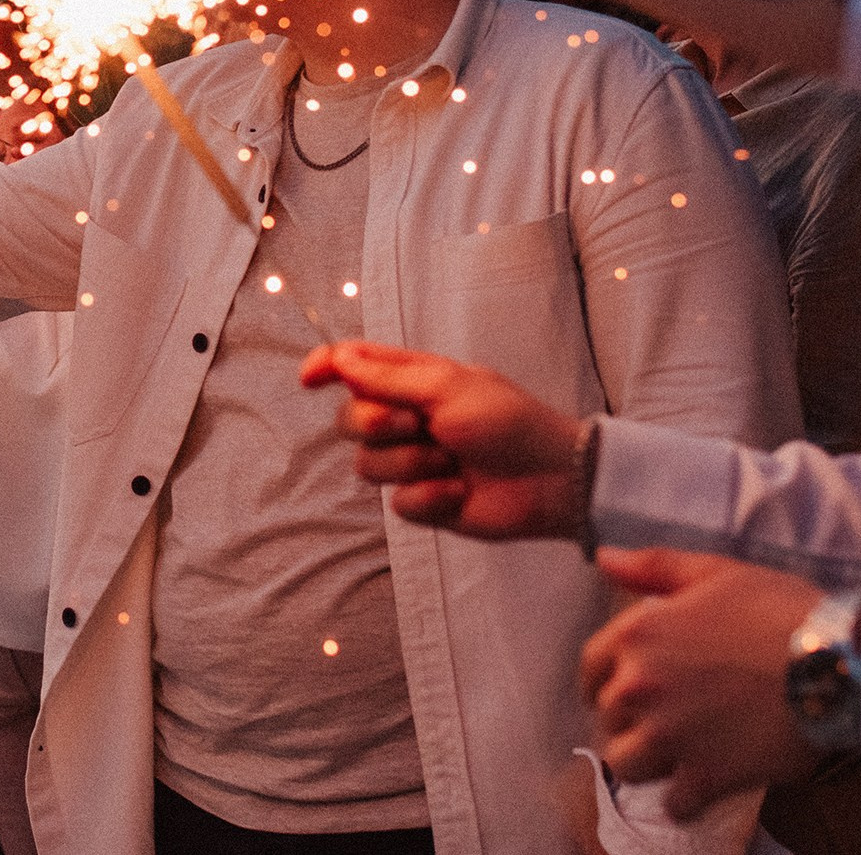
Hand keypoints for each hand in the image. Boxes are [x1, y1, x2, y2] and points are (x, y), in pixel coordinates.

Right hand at [299, 340, 584, 539]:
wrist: (551, 480)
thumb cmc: (508, 421)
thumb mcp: (446, 386)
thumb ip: (387, 376)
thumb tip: (337, 358)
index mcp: (411, 380)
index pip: (352, 367)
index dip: (325, 368)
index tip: (309, 379)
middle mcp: (406, 418)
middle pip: (349, 420)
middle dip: (376, 424)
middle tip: (418, 425)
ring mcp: (412, 461)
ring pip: (367, 465)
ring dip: (410, 463)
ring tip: (451, 463)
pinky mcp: (424, 502)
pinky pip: (398, 502)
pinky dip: (429, 497)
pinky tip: (459, 492)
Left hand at [581, 548, 830, 817]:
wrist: (837, 660)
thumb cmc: (780, 610)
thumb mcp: (714, 572)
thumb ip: (652, 567)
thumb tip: (603, 558)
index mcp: (637, 636)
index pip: (589, 670)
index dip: (603, 682)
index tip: (621, 693)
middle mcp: (641, 686)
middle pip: (609, 719)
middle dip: (631, 721)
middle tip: (665, 720)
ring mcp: (670, 734)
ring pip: (626, 765)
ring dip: (648, 763)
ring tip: (676, 755)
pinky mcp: (707, 774)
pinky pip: (674, 804)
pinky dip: (685, 800)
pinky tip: (703, 786)